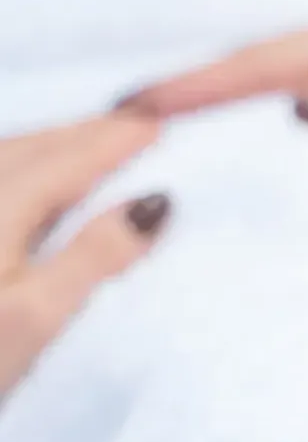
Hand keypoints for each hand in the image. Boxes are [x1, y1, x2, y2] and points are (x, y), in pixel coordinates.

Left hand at [1, 116, 169, 397]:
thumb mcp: (37, 319)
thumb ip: (95, 258)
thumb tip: (156, 203)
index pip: (63, 163)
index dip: (112, 140)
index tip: (159, 124)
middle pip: (24, 149)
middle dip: (77, 132)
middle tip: (129, 123)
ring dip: (43, 146)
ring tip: (80, 145)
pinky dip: (12, 171)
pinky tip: (17, 186)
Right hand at [118, 0, 307, 135]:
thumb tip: (305, 110)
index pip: (269, 62)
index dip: (199, 89)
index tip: (137, 112)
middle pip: (269, 63)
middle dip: (201, 93)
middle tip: (130, 128)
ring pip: (295, 79)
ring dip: (240, 105)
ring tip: (178, 138)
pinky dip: (285, 113)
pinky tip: (264, 139)